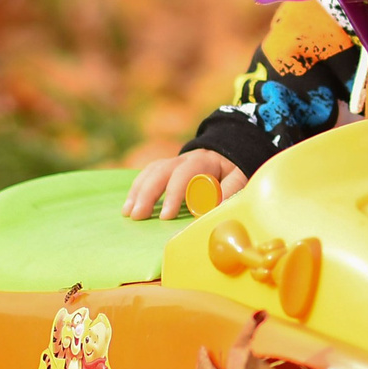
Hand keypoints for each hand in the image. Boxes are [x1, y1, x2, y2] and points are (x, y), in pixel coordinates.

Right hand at [122, 149, 248, 219]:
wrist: (225, 152)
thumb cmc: (231, 170)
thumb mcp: (238, 177)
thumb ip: (229, 190)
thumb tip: (216, 207)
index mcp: (204, 161)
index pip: (185, 175)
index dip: (174, 195)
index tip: (166, 216)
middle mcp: (184, 159)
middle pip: (161, 172)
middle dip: (149, 194)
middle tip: (139, 216)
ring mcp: (172, 162)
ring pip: (151, 173)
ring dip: (138, 192)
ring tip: (129, 213)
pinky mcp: (164, 167)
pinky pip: (146, 174)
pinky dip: (136, 189)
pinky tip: (129, 205)